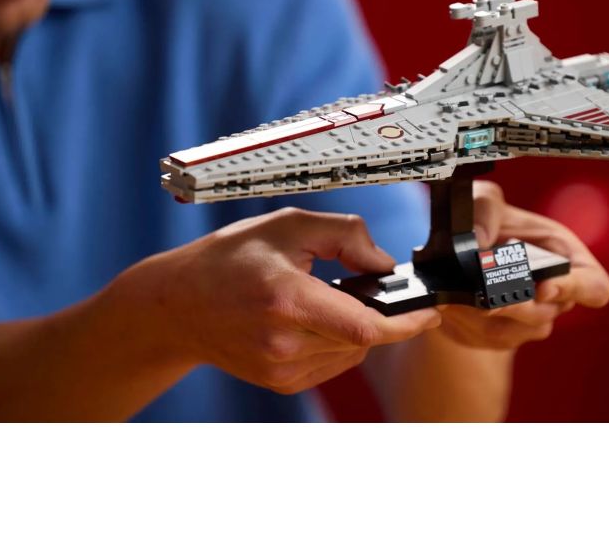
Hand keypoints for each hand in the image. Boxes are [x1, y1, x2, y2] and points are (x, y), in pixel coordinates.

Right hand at [118, 208, 440, 393]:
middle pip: (363, 339)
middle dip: (377, 313)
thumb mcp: (287, 225)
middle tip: (362, 285)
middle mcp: (284, 342)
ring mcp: (281, 369)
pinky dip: (336, 341)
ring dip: (355, 327)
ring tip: (320, 298)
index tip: (430, 313)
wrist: (179, 304)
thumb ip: (345, 234)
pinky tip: (309, 318)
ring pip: (350, 353)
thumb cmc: (229, 258)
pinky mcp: (280, 382)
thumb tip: (384, 263)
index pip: (365, 327)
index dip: (406, 323)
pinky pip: (331, 363)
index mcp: (287, 299)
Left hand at [437, 181, 608, 349]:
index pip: (595, 287)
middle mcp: (553, 295)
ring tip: (458, 291)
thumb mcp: (481, 199)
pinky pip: (485, 337)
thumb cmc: (481, 218)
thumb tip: (481, 242)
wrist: (449, 251)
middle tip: (488, 296)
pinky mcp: (498, 335)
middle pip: (546, 314)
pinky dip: (464, 319)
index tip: (543, 286)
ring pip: (515, 330)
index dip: (575, 290)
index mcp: (565, 258)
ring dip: (483, 312)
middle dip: (514, 304)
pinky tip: (450, 301)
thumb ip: (485, 209)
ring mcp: (527, 321)